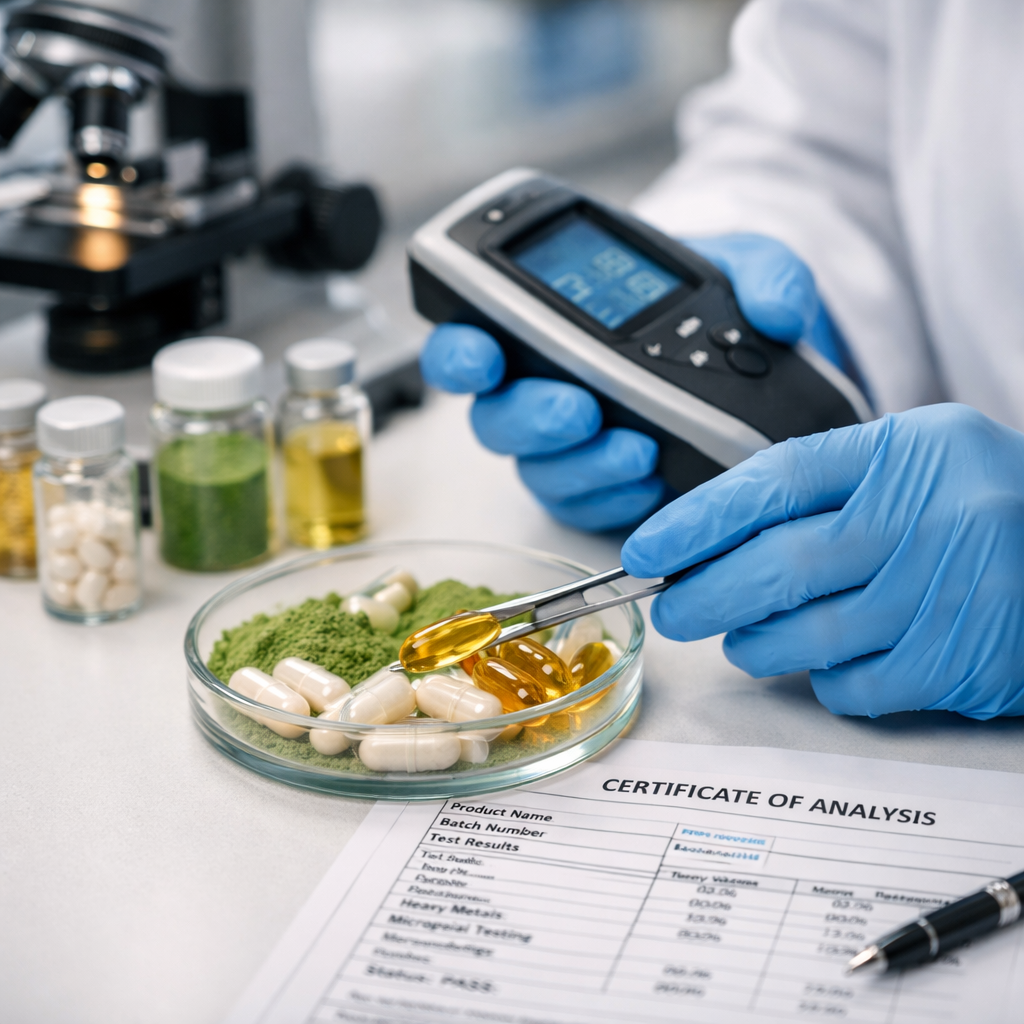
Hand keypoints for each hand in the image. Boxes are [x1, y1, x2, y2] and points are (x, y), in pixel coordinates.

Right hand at [419, 235, 843, 530]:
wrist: (755, 369)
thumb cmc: (720, 308)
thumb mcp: (749, 271)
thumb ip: (764, 273)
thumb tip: (778, 311)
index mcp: (548, 329)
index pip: (472, 341)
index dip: (459, 353)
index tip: (481, 355)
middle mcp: (542, 391)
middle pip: (497, 419)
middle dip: (531, 419)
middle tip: (580, 409)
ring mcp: (568, 449)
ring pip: (541, 470)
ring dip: (583, 464)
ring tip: (637, 450)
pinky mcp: (600, 492)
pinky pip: (588, 507)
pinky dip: (617, 498)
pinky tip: (652, 484)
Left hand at [621, 404, 1023, 718]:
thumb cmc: (981, 505)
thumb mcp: (912, 459)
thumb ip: (824, 484)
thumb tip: (714, 536)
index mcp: (905, 452)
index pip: (774, 482)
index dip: (697, 520)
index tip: (646, 549)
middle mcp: (928, 517)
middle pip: (779, 565)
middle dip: (705, 595)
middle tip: (672, 611)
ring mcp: (945, 593)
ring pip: (808, 636)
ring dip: (756, 644)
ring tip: (742, 638)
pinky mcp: (958, 661)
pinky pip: (855, 685)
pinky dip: (824, 680)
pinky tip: (824, 662)